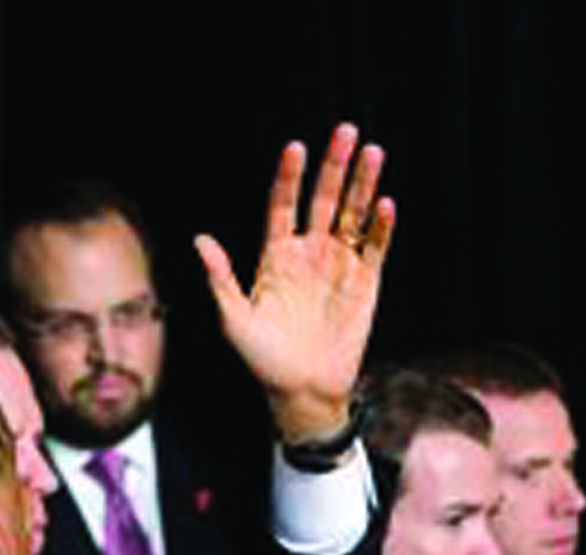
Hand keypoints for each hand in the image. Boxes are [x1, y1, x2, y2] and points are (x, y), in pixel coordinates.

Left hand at [196, 124, 394, 446]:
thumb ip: (221, 279)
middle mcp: (309, 253)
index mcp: (276, 256)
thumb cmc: (263, 361)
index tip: (296, 148)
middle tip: (346, 131)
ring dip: (364, 185)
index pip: (283, 205)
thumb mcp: (234, 321)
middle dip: (335, 165)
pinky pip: (374, 248)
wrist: (302, 393)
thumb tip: (200, 240)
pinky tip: (384, 204)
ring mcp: (339, 266)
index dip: (289, 177)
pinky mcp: (365, 284)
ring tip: (373, 152)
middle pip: (324, 199)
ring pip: (354, 215)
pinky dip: (380, 227)